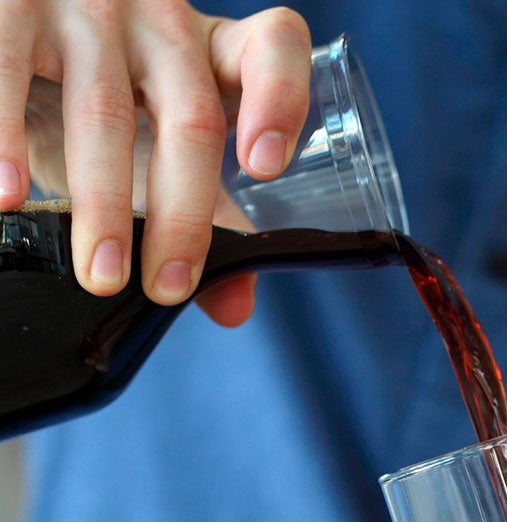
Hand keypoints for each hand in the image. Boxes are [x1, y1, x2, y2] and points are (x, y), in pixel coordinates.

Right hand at [1, 1, 312, 321]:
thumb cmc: (101, 85)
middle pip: (191, 117)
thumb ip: (205, 217)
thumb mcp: (159, 138)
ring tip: (101, 274)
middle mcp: (160, 20)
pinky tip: (9, 195)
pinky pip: (9, 68)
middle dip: (183, 212)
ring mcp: (87, 3)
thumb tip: (233, 308)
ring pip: (106, 111)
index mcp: (210, 50)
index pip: (272, 48)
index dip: (280, 101)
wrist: (15, 10)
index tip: (265, 167)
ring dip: (104, 203)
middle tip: (167, 286)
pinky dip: (7, 139)